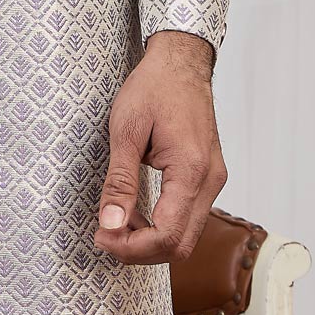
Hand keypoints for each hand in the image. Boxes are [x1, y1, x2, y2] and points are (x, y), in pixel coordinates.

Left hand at [94, 30, 226, 266]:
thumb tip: (111, 224)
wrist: (180, 63)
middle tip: (105, 235)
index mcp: (192, 170)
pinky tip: (135, 214)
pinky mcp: (207, 179)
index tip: (101, 235)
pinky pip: (188, 218)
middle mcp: (210, 181)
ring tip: (115, 225)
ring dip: (149, 241)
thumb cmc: (153, 89)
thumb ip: (120, 182)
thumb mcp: (125, 132)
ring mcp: (213, 181)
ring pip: (186, 236)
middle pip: (180, 245)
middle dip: (139, 250)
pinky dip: (161, 226)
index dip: (131, 246)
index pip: (167, 235)